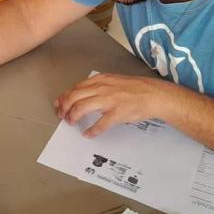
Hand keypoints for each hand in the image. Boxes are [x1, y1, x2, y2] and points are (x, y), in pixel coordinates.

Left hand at [53, 73, 180, 137]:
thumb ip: (98, 86)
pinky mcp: (117, 113)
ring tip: (71, 123)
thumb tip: (83, 94)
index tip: (59, 104)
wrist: (154, 95)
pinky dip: (92, 130)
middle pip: (74, 97)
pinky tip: (88, 134)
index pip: (76, 88)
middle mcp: (102, 88)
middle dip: (64, 108)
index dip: (64, 97)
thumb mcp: (114, 81)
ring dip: (73, 116)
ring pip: (82, 108)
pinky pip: (100, 124)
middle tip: (62, 116)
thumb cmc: (135, 89)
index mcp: (101, 80)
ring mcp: (109, 100)